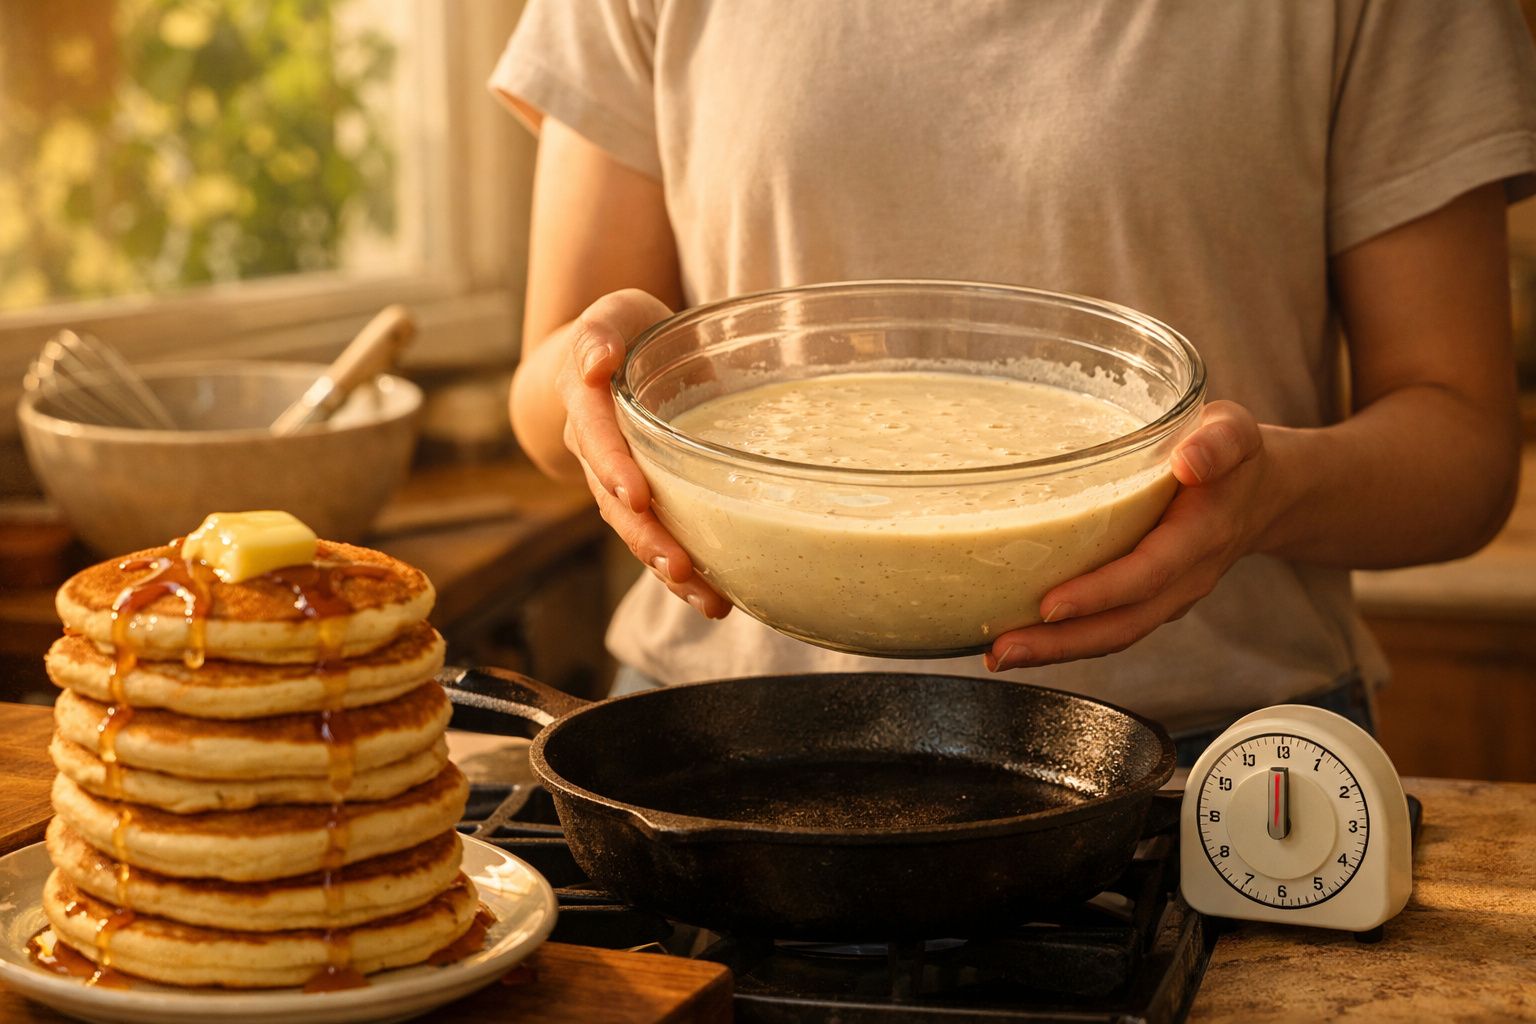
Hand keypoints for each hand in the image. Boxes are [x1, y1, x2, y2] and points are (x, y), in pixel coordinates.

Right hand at [557, 290, 731, 618]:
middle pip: (614, 504)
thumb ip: (599, 333)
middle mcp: (596, 453)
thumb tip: (596, 359)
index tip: (637, 494)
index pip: (595, 438)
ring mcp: (618, 484)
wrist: (606, 359)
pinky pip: (660, 538)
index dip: (614, 467)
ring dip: (668, 568)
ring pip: (637, 532)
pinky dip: (686, 573)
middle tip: (679, 564)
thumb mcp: (611, 314)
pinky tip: (720, 599)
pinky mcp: (645, 502)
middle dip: (645, 536)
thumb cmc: (619, 331)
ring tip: (709, 599)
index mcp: (585, 405)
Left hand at [985, 401, 1276, 670]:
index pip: (1146, 574)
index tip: (1051, 605)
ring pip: (1111, 636)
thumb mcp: (1236, 432)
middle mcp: (1183, 579)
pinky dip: (1063, 642)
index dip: (1099, 593)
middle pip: (1122, 625)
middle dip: (1060, 644)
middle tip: (1003, 649)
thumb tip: (1190, 460)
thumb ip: (1218, 442)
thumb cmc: (1237, 458)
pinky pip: (1106, 629)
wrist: (1266, 495)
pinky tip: (1018, 640)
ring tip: (997, 654)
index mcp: (1200, 537)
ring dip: (1053, 652)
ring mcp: (1166, 597)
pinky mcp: (1146, 601)